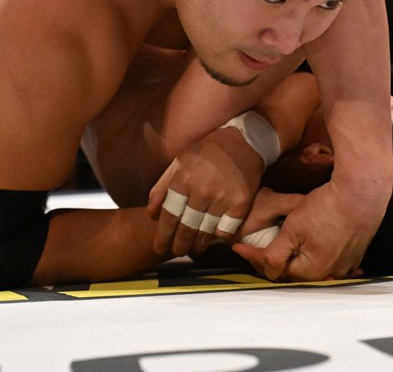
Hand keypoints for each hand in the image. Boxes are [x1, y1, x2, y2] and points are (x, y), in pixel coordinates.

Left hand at [147, 128, 264, 255]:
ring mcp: (223, 196)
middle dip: (179, 245)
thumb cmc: (206, 152)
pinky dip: (219, 236)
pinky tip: (214, 236)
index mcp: (184, 178)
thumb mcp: (179, 162)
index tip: (159, 248)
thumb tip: (150, 214)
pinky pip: (226, 229)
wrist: (242, 141)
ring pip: (206, 231)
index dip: (163, 235)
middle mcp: (202, 189)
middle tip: (177, 251)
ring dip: (198, 244)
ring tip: (194, 248)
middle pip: (186, 227)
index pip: (169, 215)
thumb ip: (162, 188)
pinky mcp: (241, 202)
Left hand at [233, 180, 382, 281]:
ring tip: (285, 244)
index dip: (255, 256)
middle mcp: (331, 272)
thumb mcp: (293, 228)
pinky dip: (319, 253)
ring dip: (298, 256)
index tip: (238, 247)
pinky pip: (332, 258)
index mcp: (313, 270)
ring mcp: (346, 264)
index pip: (277, 268)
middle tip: (258, 246)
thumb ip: (276, 254)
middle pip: (296, 270)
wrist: (362, 192)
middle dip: (277, 258)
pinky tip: (313, 245)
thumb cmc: (327, 207)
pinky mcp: (356, 252)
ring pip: (314, 264)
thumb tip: (267, 270)